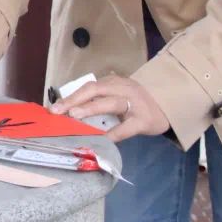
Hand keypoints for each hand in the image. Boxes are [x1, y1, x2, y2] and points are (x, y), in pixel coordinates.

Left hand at [49, 74, 169, 142]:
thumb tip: (69, 112)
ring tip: (74, 115)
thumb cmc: (135, 102)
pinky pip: (125, 128)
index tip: (53, 108)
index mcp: (112, 82)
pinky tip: (100, 140)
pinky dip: (112, 134)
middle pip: (94, 90)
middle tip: (58, 111)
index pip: (87, 87)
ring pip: (109, 103)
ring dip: (90, 108)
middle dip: (74, 101)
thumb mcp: (117, 95)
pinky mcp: (142, 120)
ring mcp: (133, 104)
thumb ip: (98, 100)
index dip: (70, 97)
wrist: (167, 105)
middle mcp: (121, 89)